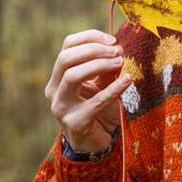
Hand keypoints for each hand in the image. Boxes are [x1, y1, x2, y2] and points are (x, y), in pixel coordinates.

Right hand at [45, 30, 130, 154]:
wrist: (94, 143)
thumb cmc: (98, 110)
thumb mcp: (103, 84)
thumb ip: (107, 67)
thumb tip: (119, 48)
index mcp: (58, 76)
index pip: (67, 46)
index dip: (89, 37)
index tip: (112, 39)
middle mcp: (54, 90)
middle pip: (66, 58)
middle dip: (93, 50)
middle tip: (116, 51)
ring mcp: (61, 107)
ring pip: (72, 76)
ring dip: (99, 65)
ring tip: (120, 62)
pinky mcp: (76, 123)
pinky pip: (95, 102)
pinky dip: (113, 89)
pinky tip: (127, 80)